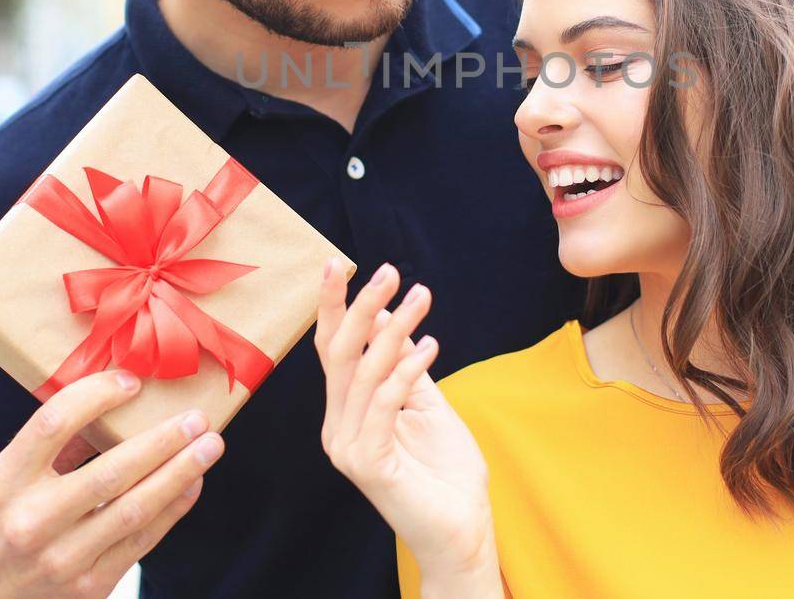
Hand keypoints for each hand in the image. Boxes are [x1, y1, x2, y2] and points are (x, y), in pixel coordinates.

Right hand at [0, 370, 224, 597]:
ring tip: (210, 446)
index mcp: (3, 483)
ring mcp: (61, 559)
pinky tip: (193, 483)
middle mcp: (30, 521)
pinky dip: (173, 508)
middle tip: (196, 418)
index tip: (132, 382)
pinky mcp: (87, 587)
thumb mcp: (4, 482)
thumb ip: (52, 447)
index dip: (96, 396)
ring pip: (135, 510)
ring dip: (180, 474)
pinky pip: (142, 541)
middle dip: (162, 442)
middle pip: (110, 472)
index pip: (52, 425)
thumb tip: (114, 400)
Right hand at [316, 259, 497, 582]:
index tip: (338, 264)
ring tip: (422, 298)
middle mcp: (337, 428)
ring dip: (394, 329)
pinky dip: (405, 370)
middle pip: (340, 354)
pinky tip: (431, 346)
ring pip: (364, 372)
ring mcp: (347, 447)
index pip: (332, 351)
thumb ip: (402, 363)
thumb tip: (386, 313)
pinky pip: (382, 404)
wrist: (461, 528)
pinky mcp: (367, 464)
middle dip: (360, 306)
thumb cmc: (445, 469)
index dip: (332, 307)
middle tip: (388, 271)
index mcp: (345, 412)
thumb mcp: (424, 402)